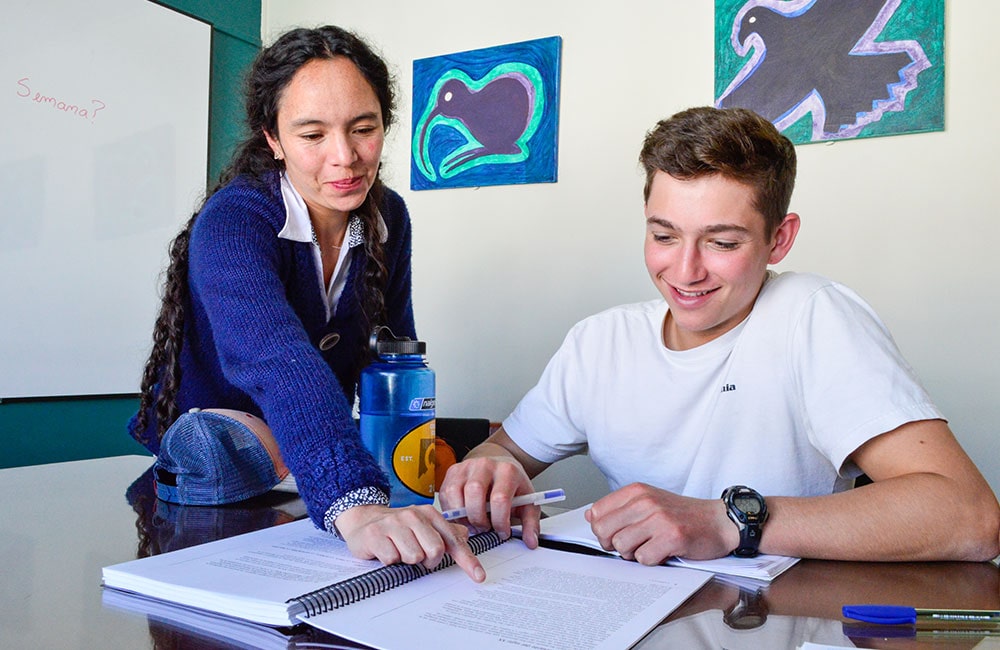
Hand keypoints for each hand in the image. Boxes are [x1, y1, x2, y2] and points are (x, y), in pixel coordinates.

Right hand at [335, 504, 485, 581]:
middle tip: (416, 555)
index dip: (467, 560)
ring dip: (406, 560)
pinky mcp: (375, 534)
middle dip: (427, 560)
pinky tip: (385, 550)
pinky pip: (392, 559)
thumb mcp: (423, 526)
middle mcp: (412, 516)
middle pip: (435, 551)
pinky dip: (390, 561)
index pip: (452, 540)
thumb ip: (444, 532)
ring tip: (398, 550)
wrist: (363, 519)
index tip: (479, 576)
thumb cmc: (397, 527)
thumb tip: (464, 535)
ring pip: (413, 557)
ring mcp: (393, 524)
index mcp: (428, 514)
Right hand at [438, 454, 540, 547]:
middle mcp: (485, 465)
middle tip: (485, 528)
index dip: (500, 521)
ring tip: (473, 523)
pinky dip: (451, 511)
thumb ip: (531, 523)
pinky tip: (463, 516)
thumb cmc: (512, 485)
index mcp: (507, 471)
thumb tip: (530, 542)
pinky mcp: (452, 472)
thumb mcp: (527, 502)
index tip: (503, 531)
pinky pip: (445, 494)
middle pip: (474, 492)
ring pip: (455, 493)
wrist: (498, 463)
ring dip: (462, 516)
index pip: (500, 499)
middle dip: (478, 518)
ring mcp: (466, 467)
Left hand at [585, 483, 737, 564]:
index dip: (602, 530)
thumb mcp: (648, 502)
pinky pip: (644, 558)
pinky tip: (663, 552)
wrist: (718, 521)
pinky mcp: (672, 537)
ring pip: (622, 547)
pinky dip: (652, 560)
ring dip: (634, 554)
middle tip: (632, 545)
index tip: (616, 533)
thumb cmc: (682, 515)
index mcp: (636, 491)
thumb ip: (619, 509)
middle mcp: (645, 502)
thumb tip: (591, 516)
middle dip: (613, 545)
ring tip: (651, 546)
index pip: (596, 513)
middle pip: (604, 532)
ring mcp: (659, 519)